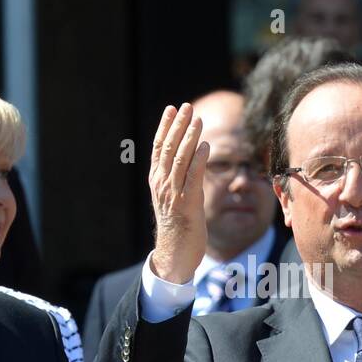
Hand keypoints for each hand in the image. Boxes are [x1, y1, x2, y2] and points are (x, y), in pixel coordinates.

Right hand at [147, 103, 209, 283]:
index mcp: (156, 181)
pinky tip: (205, 146)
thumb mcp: (172, 198)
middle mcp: (162, 185)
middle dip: (177, 126)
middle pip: (168, 149)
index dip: (165, 127)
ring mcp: (173, 194)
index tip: (171, 109)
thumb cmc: (177, 227)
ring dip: (189, 138)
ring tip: (197, 120)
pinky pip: (193, 177)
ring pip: (179, 160)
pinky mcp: (187, 204)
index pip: (159, 148)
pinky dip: (199, 160)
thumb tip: (185, 157)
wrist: (174, 254)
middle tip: (186, 107)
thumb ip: (175, 178)